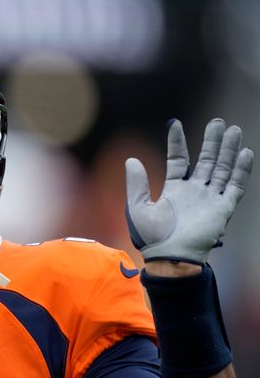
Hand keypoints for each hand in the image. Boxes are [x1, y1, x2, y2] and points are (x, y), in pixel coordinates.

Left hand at [125, 119, 252, 264]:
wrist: (170, 256)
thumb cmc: (152, 236)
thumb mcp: (137, 207)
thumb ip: (136, 184)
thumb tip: (131, 159)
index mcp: (173, 190)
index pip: (178, 160)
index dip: (177, 142)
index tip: (175, 123)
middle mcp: (194, 191)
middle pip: (206, 160)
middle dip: (212, 141)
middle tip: (218, 122)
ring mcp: (209, 199)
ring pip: (222, 168)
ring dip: (228, 150)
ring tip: (233, 129)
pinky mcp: (222, 209)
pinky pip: (235, 186)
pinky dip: (241, 170)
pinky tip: (246, 153)